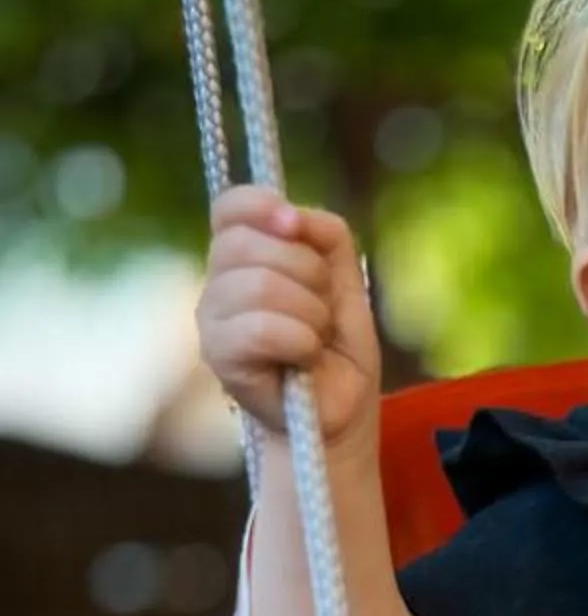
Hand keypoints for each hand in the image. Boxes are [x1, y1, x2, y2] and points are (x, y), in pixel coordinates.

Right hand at [197, 184, 380, 444]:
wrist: (341, 411)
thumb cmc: (338, 348)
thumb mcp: (346, 281)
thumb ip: (327, 237)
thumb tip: (294, 216)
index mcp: (243, 258)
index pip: (230, 208)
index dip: (261, 205)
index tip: (295, 226)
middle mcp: (217, 284)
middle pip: (251, 244)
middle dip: (308, 274)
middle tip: (322, 311)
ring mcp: (212, 321)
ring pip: (261, 284)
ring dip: (311, 314)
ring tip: (317, 338)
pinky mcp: (219, 357)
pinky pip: (261, 327)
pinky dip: (300, 340)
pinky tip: (305, 357)